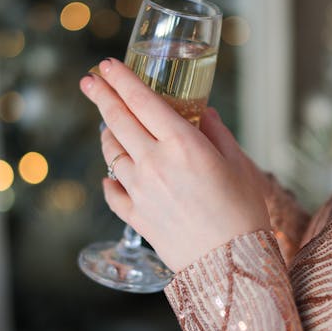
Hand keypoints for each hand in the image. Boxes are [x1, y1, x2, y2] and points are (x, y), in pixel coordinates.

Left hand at [80, 58, 269, 272]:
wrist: (231, 266)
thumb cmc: (243, 212)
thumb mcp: (238, 163)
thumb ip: (216, 132)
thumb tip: (203, 112)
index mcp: (181, 143)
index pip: (141, 100)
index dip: (121, 79)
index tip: (106, 65)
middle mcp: (153, 162)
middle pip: (117, 120)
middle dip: (100, 95)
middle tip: (89, 80)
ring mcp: (139, 190)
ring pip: (111, 153)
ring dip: (107, 134)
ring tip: (108, 126)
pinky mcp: (135, 215)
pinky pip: (112, 190)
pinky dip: (110, 179)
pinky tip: (112, 175)